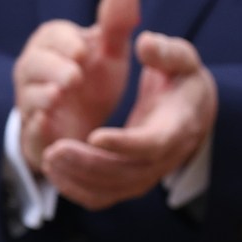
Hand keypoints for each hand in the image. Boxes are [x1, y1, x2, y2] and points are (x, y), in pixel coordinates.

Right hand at [15, 0, 139, 175]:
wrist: (80, 125)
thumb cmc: (93, 79)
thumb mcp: (108, 52)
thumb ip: (116, 23)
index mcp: (51, 45)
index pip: (52, 36)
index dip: (65, 43)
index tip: (83, 50)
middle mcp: (33, 71)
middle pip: (33, 64)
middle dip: (53, 69)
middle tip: (74, 76)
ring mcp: (30, 102)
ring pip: (28, 97)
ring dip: (42, 96)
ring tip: (59, 96)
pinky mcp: (34, 133)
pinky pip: (30, 130)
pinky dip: (36, 128)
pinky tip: (46, 125)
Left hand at [41, 30, 216, 210]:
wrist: (193, 112)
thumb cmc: (182, 81)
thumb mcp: (182, 60)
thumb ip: (166, 52)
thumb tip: (146, 44)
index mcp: (177, 128)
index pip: (152, 144)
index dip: (124, 144)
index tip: (94, 136)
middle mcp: (164, 159)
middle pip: (125, 173)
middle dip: (89, 164)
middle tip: (55, 149)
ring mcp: (147, 176)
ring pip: (111, 189)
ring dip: (78, 178)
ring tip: (49, 158)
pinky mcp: (131, 183)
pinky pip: (102, 197)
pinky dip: (77, 189)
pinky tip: (53, 171)